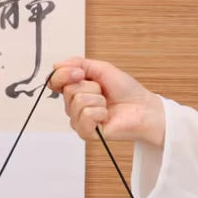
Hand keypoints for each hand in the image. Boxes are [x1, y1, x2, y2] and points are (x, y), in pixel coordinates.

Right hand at [49, 57, 165, 145]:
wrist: (143, 108)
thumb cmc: (126, 91)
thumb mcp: (101, 69)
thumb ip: (79, 64)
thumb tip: (57, 65)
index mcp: (75, 89)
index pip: (55, 81)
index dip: (64, 74)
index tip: (80, 72)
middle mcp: (74, 105)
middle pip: (68, 90)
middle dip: (90, 86)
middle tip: (103, 92)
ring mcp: (79, 120)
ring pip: (77, 102)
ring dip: (98, 99)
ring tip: (107, 105)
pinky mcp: (86, 133)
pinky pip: (85, 116)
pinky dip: (99, 112)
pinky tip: (106, 116)